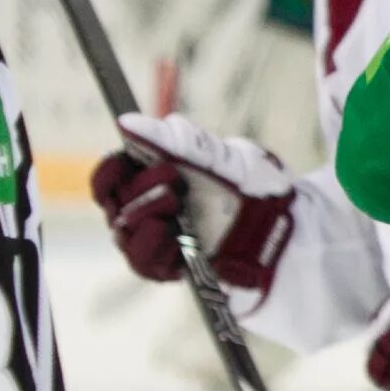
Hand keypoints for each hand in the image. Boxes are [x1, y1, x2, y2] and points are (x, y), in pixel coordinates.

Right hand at [90, 108, 299, 293]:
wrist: (282, 225)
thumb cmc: (251, 185)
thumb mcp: (218, 156)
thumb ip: (175, 141)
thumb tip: (126, 122)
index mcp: (154, 178)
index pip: (110, 177)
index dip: (108, 170)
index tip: (120, 160)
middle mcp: (147, 209)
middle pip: (113, 202)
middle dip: (139, 187)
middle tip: (172, 178)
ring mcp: (155, 240)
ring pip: (123, 232)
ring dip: (146, 213)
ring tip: (176, 203)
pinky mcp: (167, 268)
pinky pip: (142, 262)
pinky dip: (151, 244)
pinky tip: (168, 232)